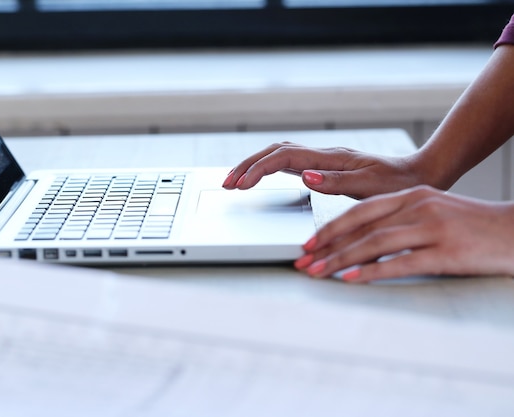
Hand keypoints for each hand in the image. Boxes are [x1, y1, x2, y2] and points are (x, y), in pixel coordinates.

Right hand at [222, 142, 422, 198]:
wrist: (417, 176)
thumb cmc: (397, 185)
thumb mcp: (371, 187)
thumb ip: (338, 182)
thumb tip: (305, 176)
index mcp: (330, 159)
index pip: (283, 158)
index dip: (258, 170)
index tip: (240, 185)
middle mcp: (323, 155)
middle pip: (274, 151)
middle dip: (247, 165)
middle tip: (227, 183)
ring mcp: (322, 159)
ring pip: (278, 154)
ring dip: (254, 165)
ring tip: (235, 181)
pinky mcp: (324, 167)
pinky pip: (288, 162)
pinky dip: (268, 167)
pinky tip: (262, 177)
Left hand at [295, 185, 513, 281]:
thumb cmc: (472, 226)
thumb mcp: (433, 213)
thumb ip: (400, 221)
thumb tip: (363, 240)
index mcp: (412, 196)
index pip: (361, 211)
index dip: (331, 228)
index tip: (309, 244)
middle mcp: (418, 207)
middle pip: (362, 227)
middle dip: (328, 245)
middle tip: (303, 261)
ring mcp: (433, 228)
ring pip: (376, 243)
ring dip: (341, 259)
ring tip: (319, 273)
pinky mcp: (448, 251)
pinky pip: (402, 262)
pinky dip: (374, 271)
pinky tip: (352, 279)